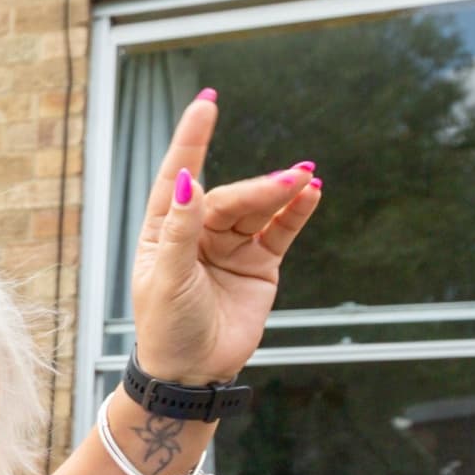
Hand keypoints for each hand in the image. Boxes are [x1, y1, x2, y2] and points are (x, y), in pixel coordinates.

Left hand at [130, 90, 322, 383]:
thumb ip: (180, 230)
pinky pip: (280, 230)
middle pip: (230, 196)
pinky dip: (296, 212)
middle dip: (258, 187)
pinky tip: (311, 191)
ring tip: (304, 178)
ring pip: (259, 209)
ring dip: (281, 193)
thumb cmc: (166, 327)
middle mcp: (198, 232)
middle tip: (288, 179)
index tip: (206, 102)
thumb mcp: (166, 279)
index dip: (192, 138)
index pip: (179, 175)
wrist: (193, 373)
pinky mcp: (260, 264)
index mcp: (164, 229)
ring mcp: (231, 246)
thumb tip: (187, 180)